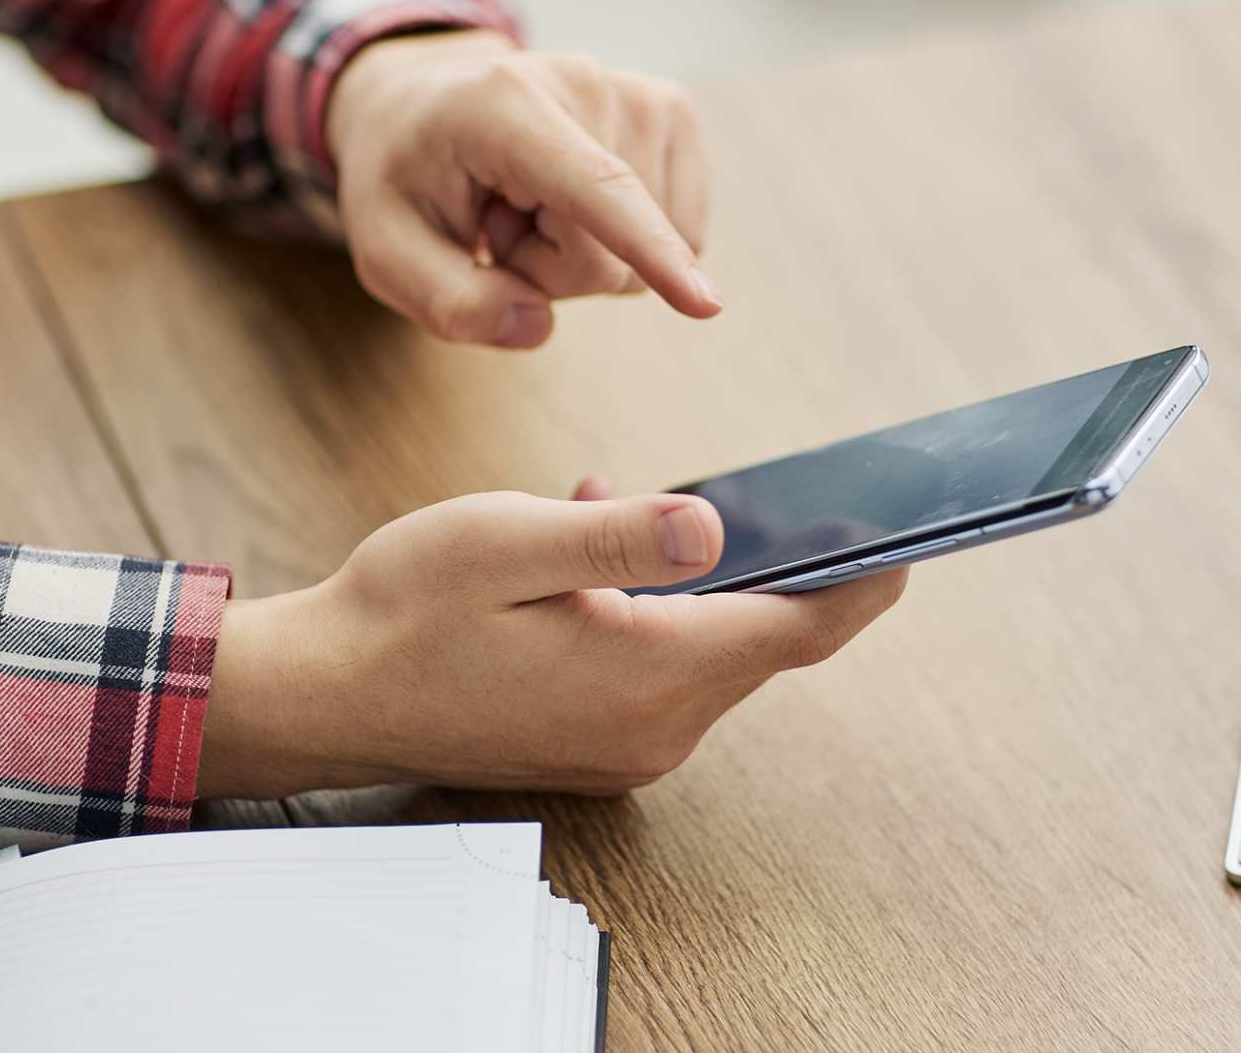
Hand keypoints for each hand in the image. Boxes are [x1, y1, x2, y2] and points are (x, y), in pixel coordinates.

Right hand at [195, 485, 906, 797]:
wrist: (324, 696)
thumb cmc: (405, 608)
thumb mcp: (508, 541)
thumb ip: (620, 536)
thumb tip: (719, 525)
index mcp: (648, 673)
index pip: (801, 625)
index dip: (866, 575)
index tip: (917, 530)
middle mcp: (656, 727)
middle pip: (769, 641)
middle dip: (791, 564)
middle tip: (808, 493)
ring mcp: (630, 747)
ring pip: (716, 651)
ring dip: (705, 581)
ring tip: (636, 508)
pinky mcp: (601, 745)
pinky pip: (668, 671)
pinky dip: (662, 612)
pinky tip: (603, 557)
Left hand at [324, 29, 718, 347]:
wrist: (425, 106)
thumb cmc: (405, 178)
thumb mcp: (387, 254)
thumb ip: (451, 303)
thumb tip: (535, 325)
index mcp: (504, 107)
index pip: (596, 191)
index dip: (649, 251)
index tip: (706, 304)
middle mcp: (586, 82)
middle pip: (610, 256)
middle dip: (552, 270)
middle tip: (498, 222)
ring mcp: (639, 92)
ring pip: (653, 248)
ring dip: (586, 252)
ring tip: (529, 205)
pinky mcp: (671, 112)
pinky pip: (679, 229)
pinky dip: (627, 237)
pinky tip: (572, 199)